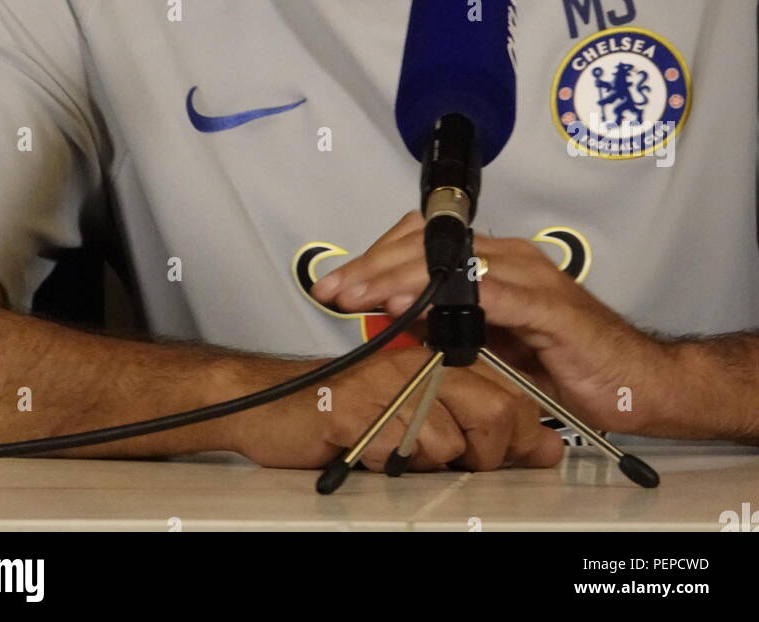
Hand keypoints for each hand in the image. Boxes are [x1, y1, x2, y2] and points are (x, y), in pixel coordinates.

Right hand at [221, 344, 564, 472]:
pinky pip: (400, 448)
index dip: (518, 437)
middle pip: (494, 412)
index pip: (512, 393)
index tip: (507, 454)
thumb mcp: (428, 421)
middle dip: (483, 455)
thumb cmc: (351, 411)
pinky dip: (391, 463)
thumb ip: (489, 430)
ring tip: (399, 449)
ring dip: (428, 463)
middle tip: (450, 460)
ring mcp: (390, 380)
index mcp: (441, 356)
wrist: (273, 406)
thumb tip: (545, 447)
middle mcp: (421, 361)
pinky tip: (372, 448)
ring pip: (449, 440)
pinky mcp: (358, 406)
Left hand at [310, 210, 672, 434]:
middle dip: (372, 265)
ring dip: (399, 275)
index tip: (337, 282)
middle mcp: (511, 260)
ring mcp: (531, 278)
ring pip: (452, 263)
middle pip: (429, 247)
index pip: (424, 244)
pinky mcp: (550, 307)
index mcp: (496, 264)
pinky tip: (416, 303)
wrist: (638, 384)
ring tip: (359, 291)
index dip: (376, 259)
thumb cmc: (571, 365)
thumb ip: (452, 327)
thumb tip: (399, 319)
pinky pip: (492, 293)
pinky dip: (450, 296)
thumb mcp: (495, 347)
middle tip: (333, 286)